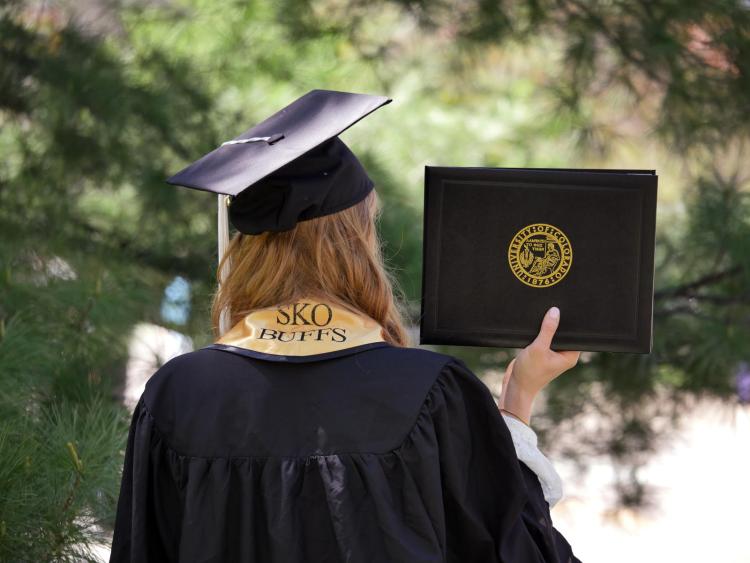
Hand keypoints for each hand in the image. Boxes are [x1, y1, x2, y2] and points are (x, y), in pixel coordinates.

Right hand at [499, 306, 579, 424]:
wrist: (515, 386)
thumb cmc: (529, 373)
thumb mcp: (538, 349)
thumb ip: (547, 330)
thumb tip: (555, 312)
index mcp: (570, 356)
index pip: (576, 335)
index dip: (573, 322)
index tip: (568, 309)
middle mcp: (563, 355)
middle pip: (564, 333)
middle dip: (558, 323)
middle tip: (552, 309)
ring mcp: (552, 353)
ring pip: (552, 334)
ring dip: (547, 328)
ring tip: (542, 318)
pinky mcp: (541, 352)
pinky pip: (543, 338)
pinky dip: (539, 333)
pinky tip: (534, 327)